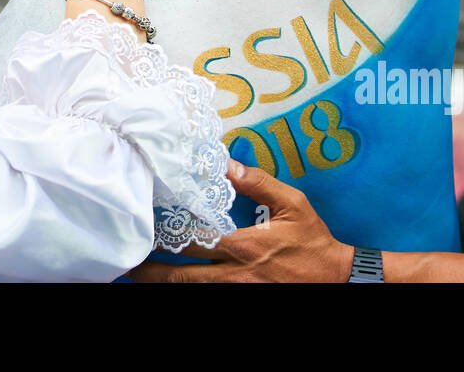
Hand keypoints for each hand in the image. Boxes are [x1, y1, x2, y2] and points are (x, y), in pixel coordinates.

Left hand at [127, 160, 353, 282]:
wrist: (336, 279)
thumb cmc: (313, 242)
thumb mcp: (292, 205)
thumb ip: (258, 183)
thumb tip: (227, 164)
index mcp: (244, 246)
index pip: (195, 241)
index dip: (167, 236)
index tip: (145, 226)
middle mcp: (235, 274)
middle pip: (184, 276)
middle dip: (153, 272)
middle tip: (128, 263)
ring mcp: (238, 292)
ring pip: (194, 290)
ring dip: (166, 283)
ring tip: (140, 276)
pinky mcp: (245, 299)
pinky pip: (210, 297)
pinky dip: (190, 289)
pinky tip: (175, 283)